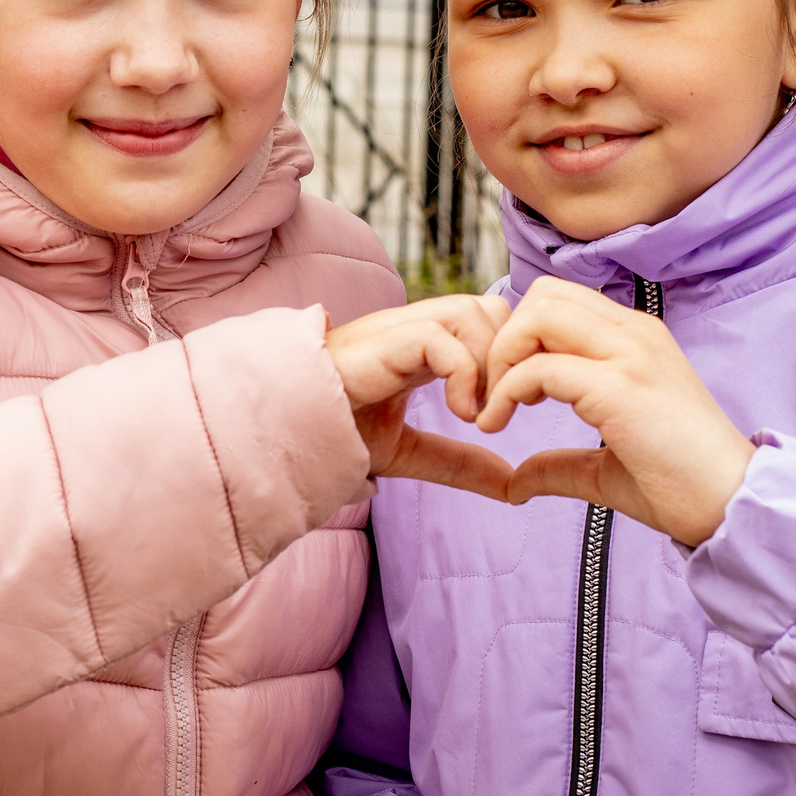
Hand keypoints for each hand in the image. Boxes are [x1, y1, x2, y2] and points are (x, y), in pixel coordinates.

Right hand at [325, 295, 516, 500]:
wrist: (282, 433)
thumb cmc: (331, 435)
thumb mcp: (407, 452)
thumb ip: (458, 464)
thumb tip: (513, 486)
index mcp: (425, 348)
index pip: (491, 324)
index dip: (510, 360)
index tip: (507, 411)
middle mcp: (417, 329)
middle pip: (494, 309)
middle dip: (510, 357)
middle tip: (499, 410)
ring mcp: (400, 330)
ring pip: (475, 312)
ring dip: (490, 365)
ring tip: (479, 414)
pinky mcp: (384, 341)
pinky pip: (443, 336)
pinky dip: (464, 373)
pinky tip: (461, 414)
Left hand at [474, 277, 754, 544]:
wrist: (733, 506)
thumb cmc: (680, 487)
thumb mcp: (608, 466)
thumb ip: (560, 463)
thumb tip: (515, 481)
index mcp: (637, 339)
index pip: (560, 301)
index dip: (521, 336)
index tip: (509, 389)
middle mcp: (635, 333)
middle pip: (543, 295)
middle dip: (505, 338)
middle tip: (494, 393)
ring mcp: (631, 355)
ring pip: (539, 315)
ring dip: (502, 357)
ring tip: (497, 407)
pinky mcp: (620, 387)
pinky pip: (540, 368)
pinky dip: (506, 391)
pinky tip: (499, 423)